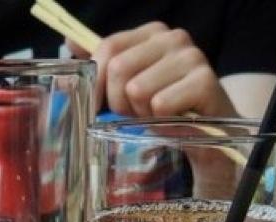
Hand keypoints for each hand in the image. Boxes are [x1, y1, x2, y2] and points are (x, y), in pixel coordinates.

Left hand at [68, 22, 236, 117]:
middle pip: (118, 68)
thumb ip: (103, 64)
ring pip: (137, 89)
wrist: (205, 134)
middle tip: (134, 114)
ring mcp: (192, 56)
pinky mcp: (205, 81)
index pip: (107, 48)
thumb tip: (70, 42)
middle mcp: (173, 37)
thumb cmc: (161, 109)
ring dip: (140, 114)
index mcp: (151, 33)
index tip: (98, 106)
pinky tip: (174, 120)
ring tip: (156, 116)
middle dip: (118, 101)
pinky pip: (159, 105)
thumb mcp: (128, 85)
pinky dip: (160, 122)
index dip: (96, 83)